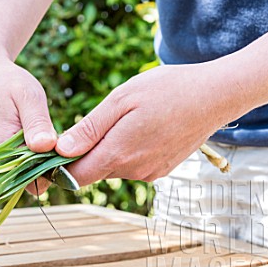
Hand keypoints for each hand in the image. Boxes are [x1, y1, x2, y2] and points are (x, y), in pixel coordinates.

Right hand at [0, 55, 55, 191]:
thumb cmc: (7, 82)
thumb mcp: (29, 95)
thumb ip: (38, 123)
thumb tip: (47, 147)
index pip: (31, 179)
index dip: (50, 169)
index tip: (60, 150)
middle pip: (23, 181)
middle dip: (40, 167)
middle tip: (48, 139)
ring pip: (15, 175)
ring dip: (30, 162)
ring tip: (35, 135)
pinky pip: (6, 168)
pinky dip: (19, 158)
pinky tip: (25, 138)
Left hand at [55, 63, 242, 184]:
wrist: (214, 96)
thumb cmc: (166, 90)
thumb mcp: (121, 100)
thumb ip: (89, 129)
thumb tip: (61, 151)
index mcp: (119, 153)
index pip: (76, 176)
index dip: (60, 167)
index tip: (53, 150)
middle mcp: (133, 170)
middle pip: (93, 171)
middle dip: (84, 154)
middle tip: (91, 124)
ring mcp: (149, 172)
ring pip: (112, 168)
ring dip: (106, 150)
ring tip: (120, 122)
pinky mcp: (161, 170)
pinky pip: (131, 166)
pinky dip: (125, 152)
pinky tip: (138, 129)